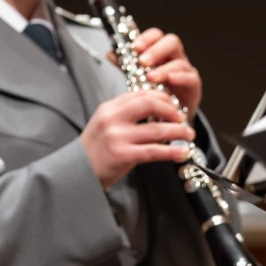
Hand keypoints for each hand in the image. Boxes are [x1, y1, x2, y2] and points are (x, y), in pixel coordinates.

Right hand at [80, 90, 194, 188]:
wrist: (76, 171)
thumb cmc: (94, 150)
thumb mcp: (104, 124)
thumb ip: (125, 115)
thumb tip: (156, 111)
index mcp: (108, 108)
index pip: (140, 94)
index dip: (162, 98)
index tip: (174, 106)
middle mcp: (112, 119)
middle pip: (150, 104)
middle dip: (172, 110)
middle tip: (183, 118)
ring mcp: (117, 137)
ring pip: (157, 129)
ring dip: (178, 132)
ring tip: (189, 135)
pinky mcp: (123, 155)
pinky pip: (154, 151)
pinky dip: (172, 151)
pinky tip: (182, 152)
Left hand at [131, 27, 202, 113]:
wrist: (170, 111)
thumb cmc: (155, 89)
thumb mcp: (137, 75)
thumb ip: (125, 64)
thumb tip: (111, 54)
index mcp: (160, 51)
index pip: (156, 36)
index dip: (146, 38)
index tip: (135, 46)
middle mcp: (174, 57)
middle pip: (171, 42)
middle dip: (156, 50)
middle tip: (143, 61)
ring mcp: (185, 70)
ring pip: (179, 62)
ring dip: (163, 69)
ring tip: (150, 77)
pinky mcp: (193, 85)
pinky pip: (190, 78)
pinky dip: (180, 78)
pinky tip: (171, 80)